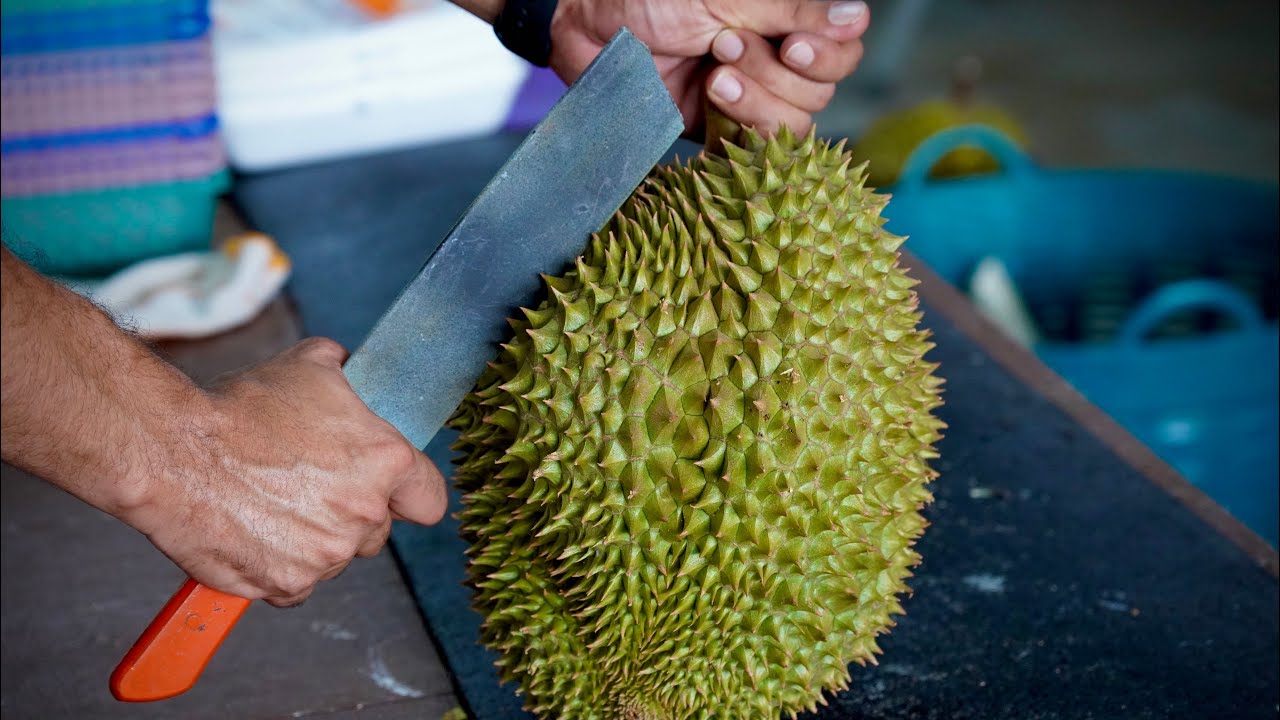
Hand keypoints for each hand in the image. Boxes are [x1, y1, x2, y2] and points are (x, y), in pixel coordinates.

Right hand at [126, 338, 446, 606]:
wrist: (173, 451)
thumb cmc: (240, 408)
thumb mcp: (309, 367)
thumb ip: (347, 376)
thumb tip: (350, 368)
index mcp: (385, 462)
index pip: (429, 498)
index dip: (409, 492)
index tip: (392, 491)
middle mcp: (365, 515)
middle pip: (377, 529)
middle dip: (351, 512)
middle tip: (309, 485)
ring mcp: (327, 556)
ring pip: (335, 555)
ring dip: (314, 538)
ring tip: (271, 501)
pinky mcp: (287, 585)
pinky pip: (297, 582)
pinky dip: (278, 564)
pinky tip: (254, 529)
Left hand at [548, 0, 869, 135]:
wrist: (590, 26)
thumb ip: (795, 9)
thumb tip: (857, 17)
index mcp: (786, 22)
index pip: (844, 50)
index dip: (828, 55)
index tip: (793, 47)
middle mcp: (775, 61)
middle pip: (822, 91)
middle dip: (775, 72)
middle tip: (723, 45)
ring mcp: (750, 99)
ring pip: (795, 124)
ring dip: (756, 97)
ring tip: (712, 72)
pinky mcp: (720, 133)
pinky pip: (757, 150)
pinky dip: (739, 126)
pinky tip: (710, 100)